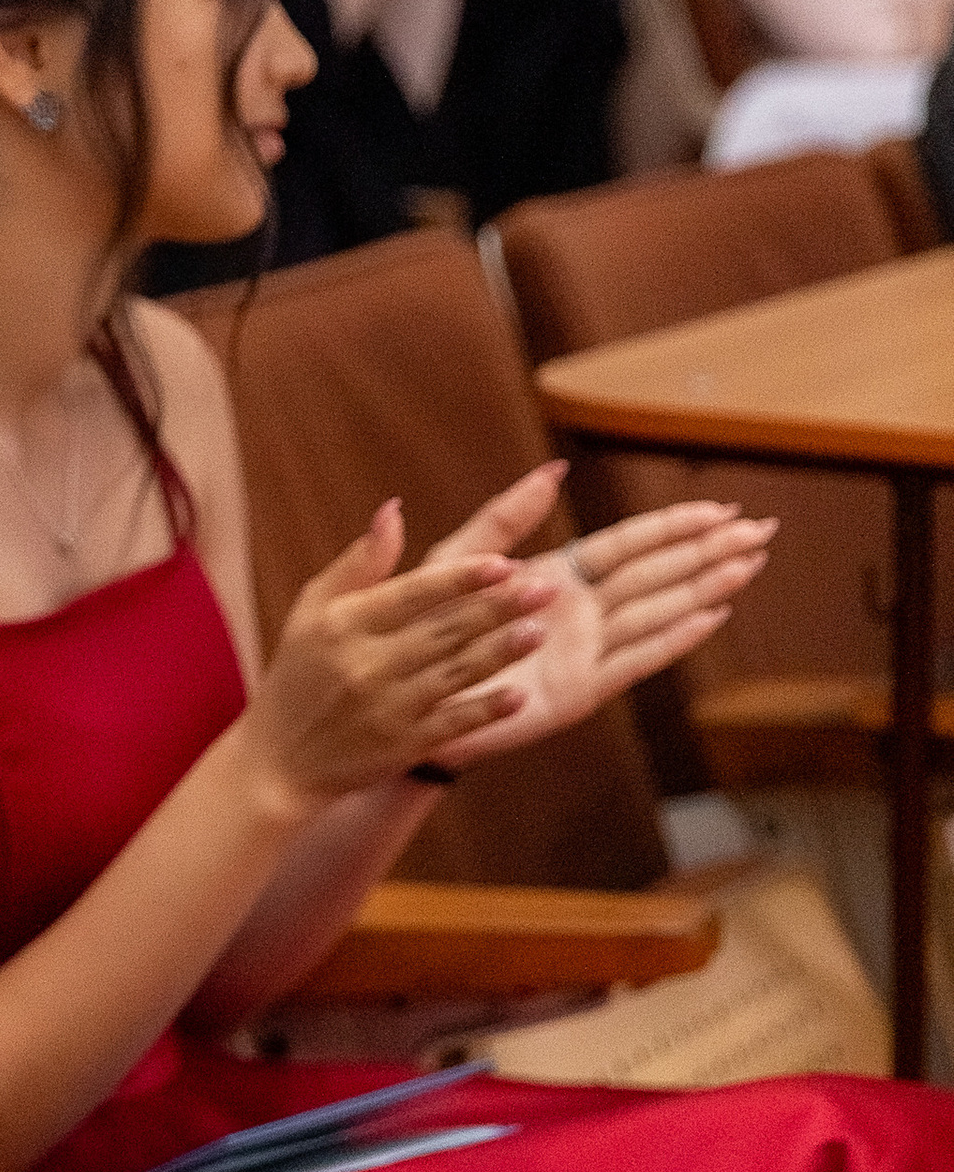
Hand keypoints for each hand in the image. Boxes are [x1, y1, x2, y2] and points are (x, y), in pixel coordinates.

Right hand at [243, 497, 553, 811]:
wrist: (278, 761)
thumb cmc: (297, 674)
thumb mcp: (311, 610)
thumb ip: (358, 563)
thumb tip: (394, 510)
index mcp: (345, 624)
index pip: (412, 594)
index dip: (459, 578)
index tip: (503, 562)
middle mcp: (366, 664)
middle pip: (443, 630)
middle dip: (497, 608)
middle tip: (545, 589)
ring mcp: (387, 708)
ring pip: (454, 673)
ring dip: (500, 652)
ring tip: (539, 631)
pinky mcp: (401, 746)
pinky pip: (451, 724)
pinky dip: (484, 710)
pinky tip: (517, 696)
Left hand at [412, 468, 773, 767]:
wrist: (408, 700)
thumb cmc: (423, 631)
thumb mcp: (457, 562)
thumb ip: (504, 518)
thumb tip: (552, 470)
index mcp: (555, 575)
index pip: (629, 544)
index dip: (675, 526)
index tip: (721, 508)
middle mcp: (581, 611)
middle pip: (658, 573)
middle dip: (709, 551)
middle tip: (763, 530)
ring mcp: (586, 649)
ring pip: (659, 611)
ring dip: (705, 587)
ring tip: (750, 564)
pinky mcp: (582, 689)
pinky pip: (637, 659)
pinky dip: (676, 638)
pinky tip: (714, 616)